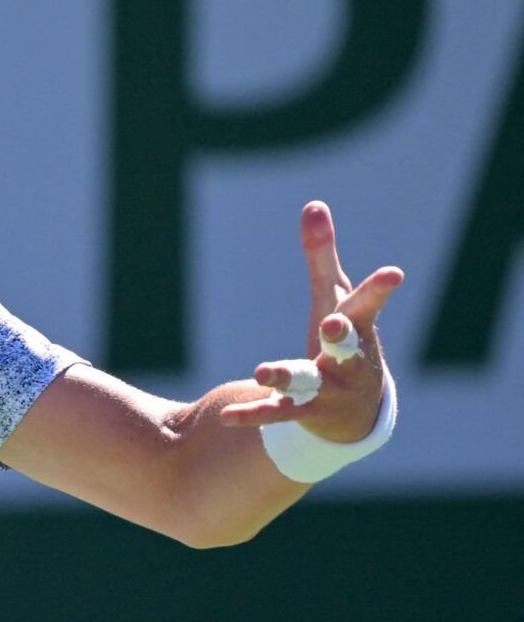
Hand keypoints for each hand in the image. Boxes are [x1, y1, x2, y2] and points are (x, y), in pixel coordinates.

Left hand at [221, 201, 403, 441]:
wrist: (358, 410)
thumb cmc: (346, 338)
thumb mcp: (335, 296)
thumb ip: (322, 254)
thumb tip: (313, 204)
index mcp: (356, 326)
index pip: (368, 304)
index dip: (379, 289)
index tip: (394, 274)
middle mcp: (348, 360)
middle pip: (346, 347)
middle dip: (341, 336)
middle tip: (333, 324)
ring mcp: (328, 389)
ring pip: (308, 382)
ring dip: (286, 376)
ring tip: (262, 371)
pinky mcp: (304, 412)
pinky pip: (277, 413)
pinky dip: (253, 414)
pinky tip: (228, 416)